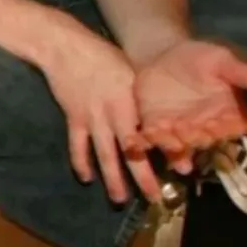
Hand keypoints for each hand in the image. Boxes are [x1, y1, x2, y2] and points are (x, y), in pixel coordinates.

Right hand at [39, 13, 162, 204]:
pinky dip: (81, 163)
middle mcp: (114, 112)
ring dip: (113, 179)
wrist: (66, 47)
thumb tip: (158, 116)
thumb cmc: (102, 55)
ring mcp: (92, 118)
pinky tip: (86, 178)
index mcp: (131, 98)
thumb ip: (141, 94)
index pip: (152, 130)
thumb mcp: (129, 70)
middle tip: (154, 197)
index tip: (181, 167)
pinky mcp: (74, 119)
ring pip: (104, 155)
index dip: (167, 149)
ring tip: (120, 199)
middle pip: (131, 150)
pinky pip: (78, 147)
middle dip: (143, 176)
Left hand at [132, 39, 246, 172]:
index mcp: (228, 115)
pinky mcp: (155, 131)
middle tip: (194, 132)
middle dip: (201, 140)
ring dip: (176, 149)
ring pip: (182, 147)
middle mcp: (207, 130)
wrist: (160, 54)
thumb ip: (243, 71)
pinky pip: (153, 143)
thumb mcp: (220, 60)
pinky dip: (146, 145)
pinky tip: (140, 141)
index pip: (236, 130)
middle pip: (207, 142)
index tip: (225, 125)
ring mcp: (181, 134)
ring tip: (172, 145)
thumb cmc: (196, 56)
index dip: (231, 130)